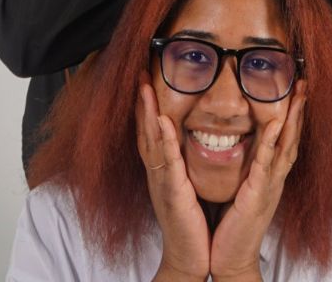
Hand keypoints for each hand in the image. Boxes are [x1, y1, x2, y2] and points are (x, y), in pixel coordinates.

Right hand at [137, 82, 209, 281]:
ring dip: (147, 113)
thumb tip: (185, 142)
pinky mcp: (172, 192)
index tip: (145, 81)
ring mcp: (162, 182)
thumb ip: (181, 164)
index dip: (146, 107)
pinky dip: (164, 140)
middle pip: (145, 131)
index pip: (151, 132)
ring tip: (145, 87)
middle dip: (142, 102)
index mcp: (162, 170)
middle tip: (140, 74)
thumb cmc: (190, 222)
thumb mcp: (184, 186)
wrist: (191, 256)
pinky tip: (161, 121)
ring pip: (152, 141)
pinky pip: (167, 161)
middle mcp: (157, 173)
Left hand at [209, 82, 306, 281]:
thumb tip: (244, 144)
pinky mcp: (257, 196)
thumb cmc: (233, 224)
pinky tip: (276, 125)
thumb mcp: (243, 188)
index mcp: (270, 176)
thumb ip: (247, 168)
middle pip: (292, 138)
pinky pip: (266, 165)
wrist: (229, 258)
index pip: (285, 139)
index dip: (293, 114)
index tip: (296, 90)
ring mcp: (269, 186)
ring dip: (292, 120)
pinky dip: (272, 144)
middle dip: (299, 110)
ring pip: (285, 147)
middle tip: (304, 83)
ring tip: (297, 95)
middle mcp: (274, 179)